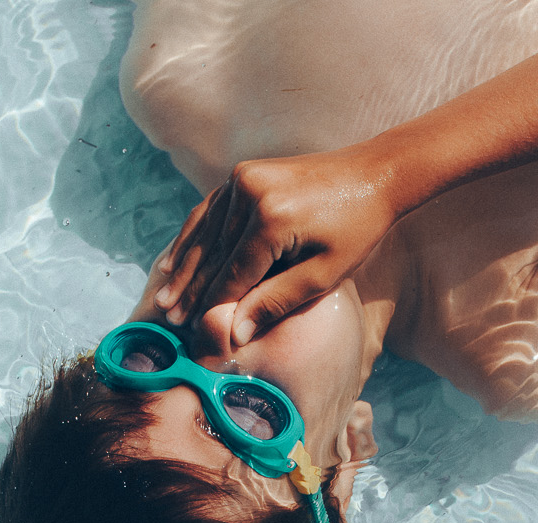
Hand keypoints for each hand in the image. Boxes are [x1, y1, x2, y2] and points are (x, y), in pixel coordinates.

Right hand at [153, 148, 399, 348]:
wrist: (374, 173)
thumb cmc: (356, 230)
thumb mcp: (323, 275)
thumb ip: (276, 302)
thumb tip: (233, 332)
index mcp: (272, 219)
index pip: (233, 274)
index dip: (211, 307)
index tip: (192, 333)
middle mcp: (250, 192)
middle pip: (213, 254)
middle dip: (191, 290)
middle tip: (168, 320)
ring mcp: (244, 178)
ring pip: (205, 233)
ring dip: (184, 267)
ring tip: (164, 297)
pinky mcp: (244, 174)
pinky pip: (210, 211)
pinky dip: (193, 236)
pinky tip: (173, 260)